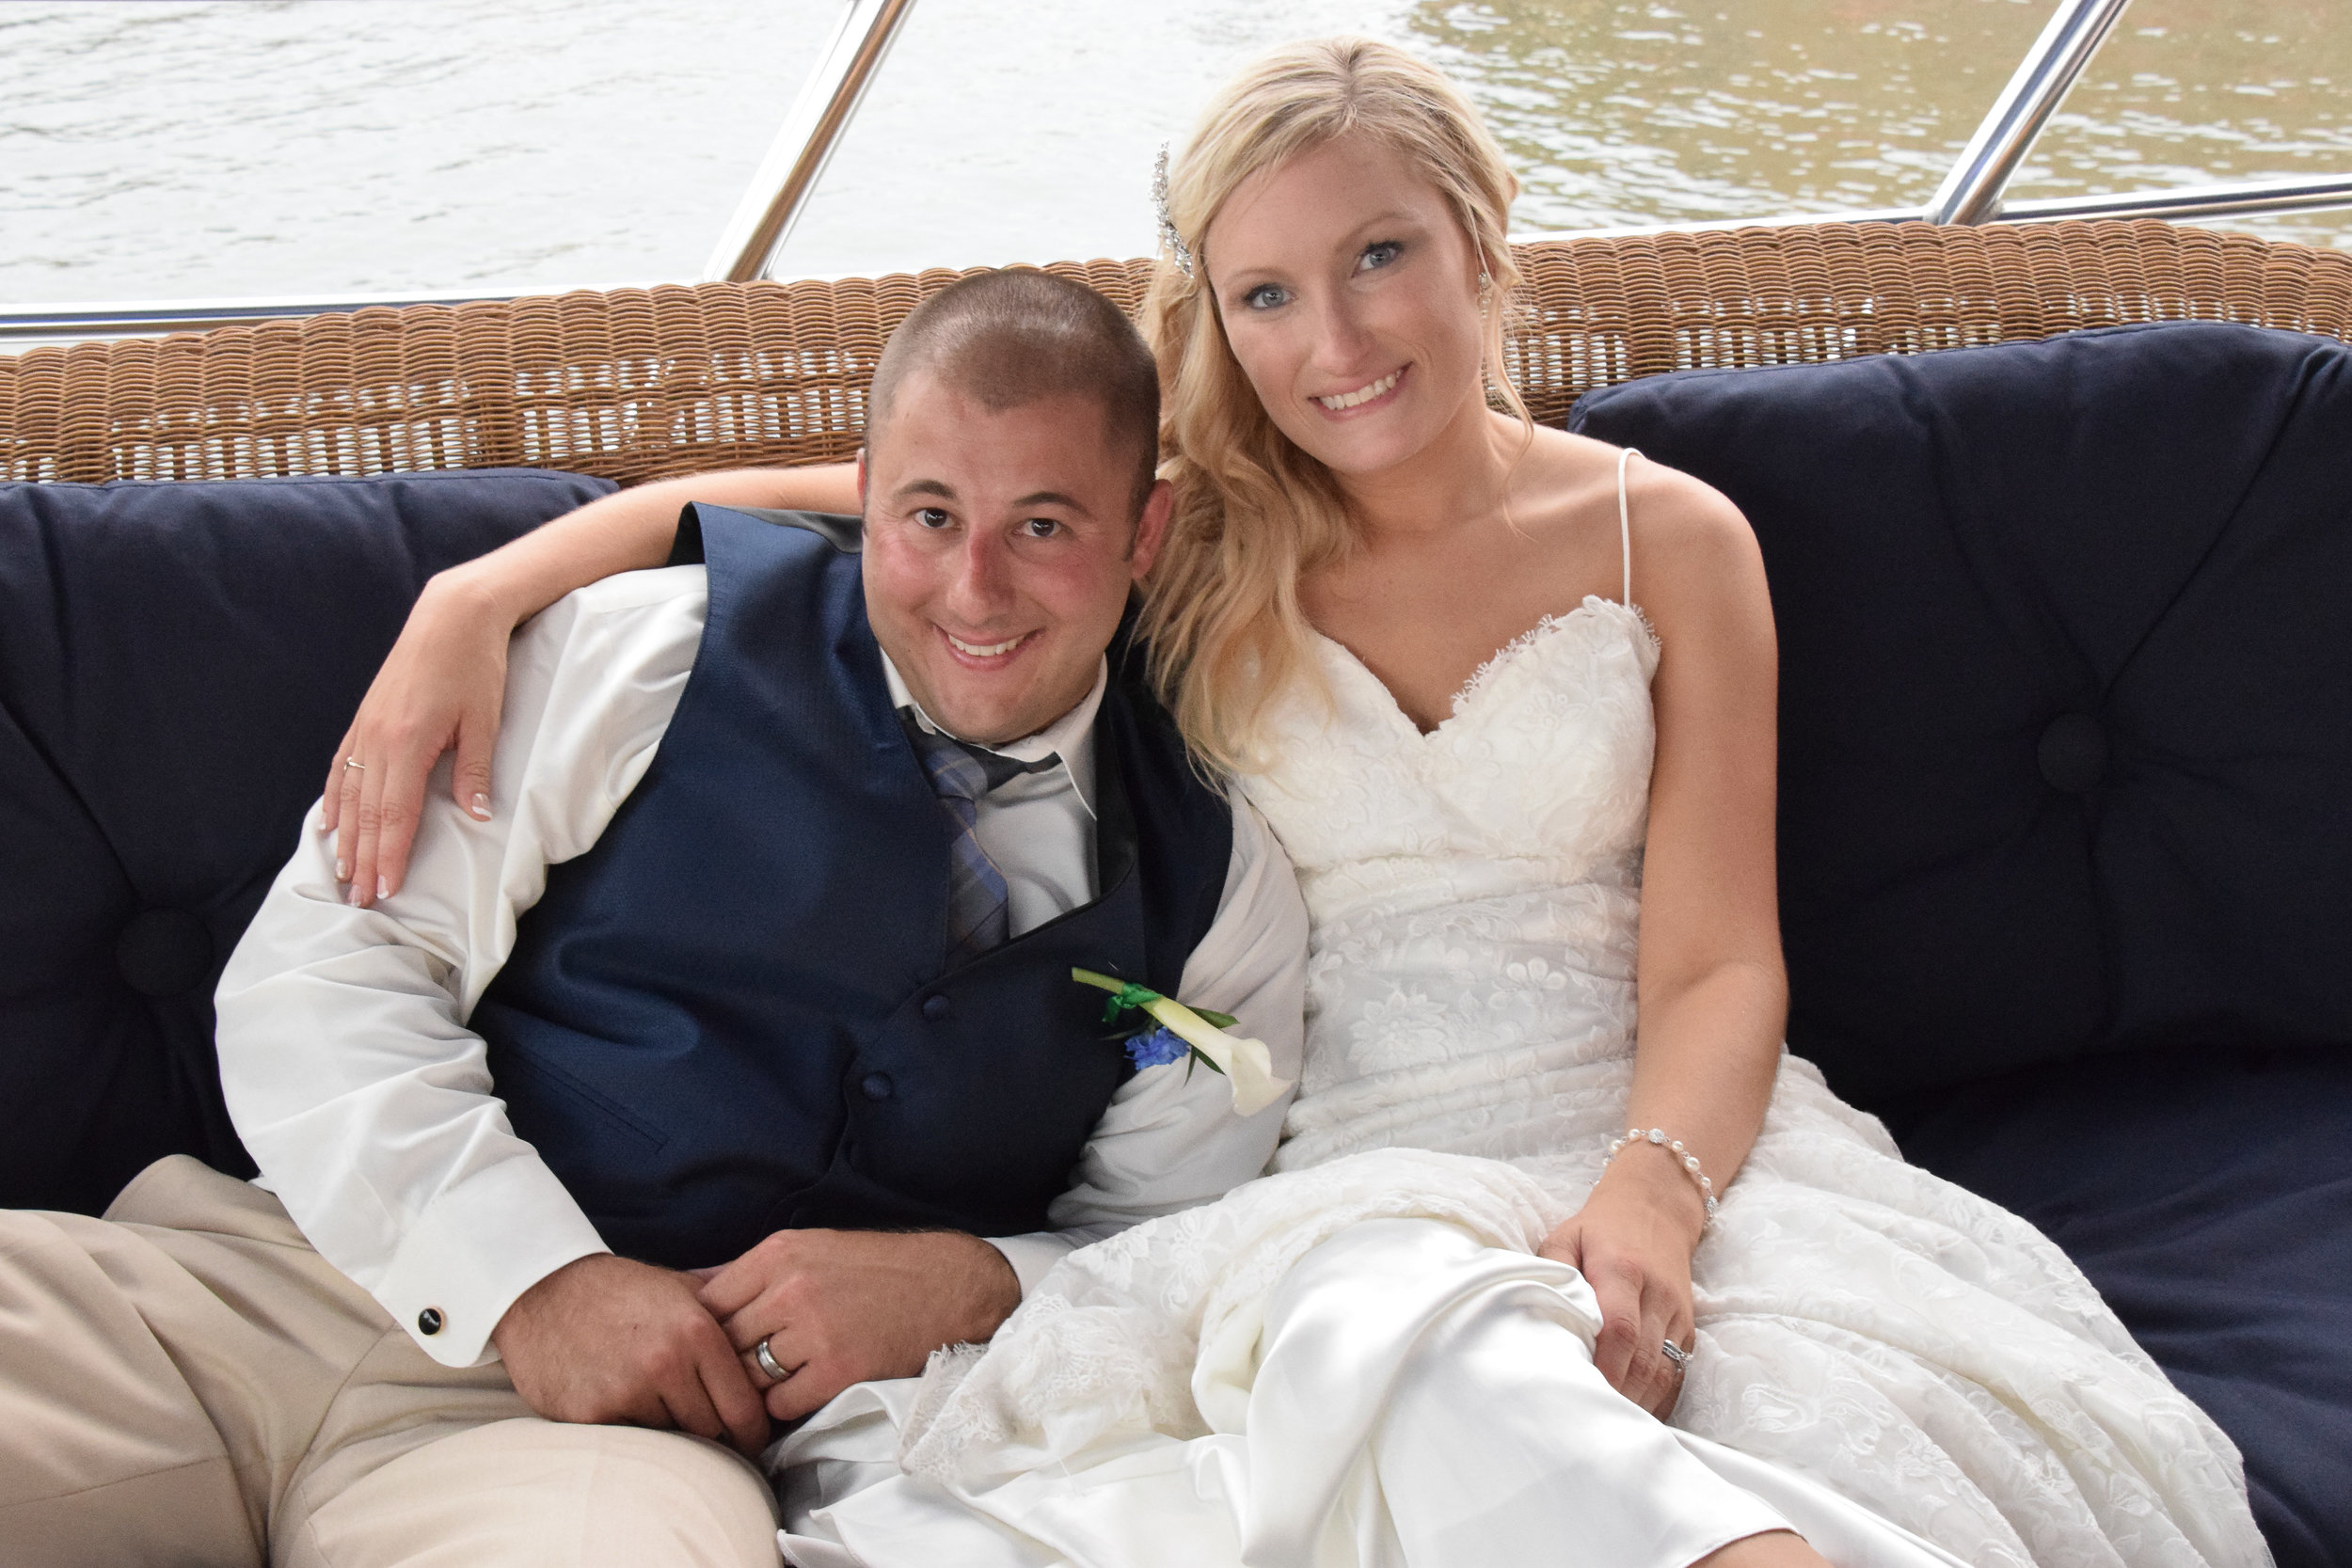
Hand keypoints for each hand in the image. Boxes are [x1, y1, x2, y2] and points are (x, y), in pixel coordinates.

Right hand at [323, 568, 514, 906]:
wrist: (454, 615)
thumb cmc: (476, 666)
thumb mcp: (484, 721)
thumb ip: (475, 771)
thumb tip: (477, 817)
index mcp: (409, 743)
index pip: (395, 815)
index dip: (389, 855)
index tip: (386, 890)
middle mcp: (379, 739)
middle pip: (366, 813)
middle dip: (363, 859)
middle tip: (358, 900)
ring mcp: (366, 727)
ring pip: (350, 794)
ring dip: (345, 837)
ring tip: (341, 873)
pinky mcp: (365, 717)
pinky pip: (343, 767)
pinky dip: (335, 798)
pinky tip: (329, 822)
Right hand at [491, 1253, 769, 1454]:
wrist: (546, 1292)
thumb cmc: (622, 1291)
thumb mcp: (683, 1289)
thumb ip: (731, 1316)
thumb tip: (777, 1335)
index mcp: (697, 1332)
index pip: (744, 1407)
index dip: (754, 1430)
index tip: (754, 1439)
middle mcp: (666, 1364)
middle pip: (712, 1430)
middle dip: (715, 1433)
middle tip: (712, 1429)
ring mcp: (627, 1391)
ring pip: (673, 1439)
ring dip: (673, 1432)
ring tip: (663, 1408)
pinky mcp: (592, 1414)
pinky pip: (632, 1441)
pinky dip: (635, 1433)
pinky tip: (628, 1407)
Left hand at [695, 1229, 1021, 1421]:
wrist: (948, 1286)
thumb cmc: (875, 1268)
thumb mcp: (811, 1246)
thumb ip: (752, 1271)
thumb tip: (687, 1290)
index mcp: (779, 1254)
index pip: (707, 1302)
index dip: (703, 1330)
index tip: (710, 1346)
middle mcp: (791, 1289)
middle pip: (723, 1343)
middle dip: (725, 1363)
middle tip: (729, 1379)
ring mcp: (814, 1331)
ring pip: (748, 1377)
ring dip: (753, 1389)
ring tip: (762, 1391)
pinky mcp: (839, 1370)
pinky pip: (781, 1404)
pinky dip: (783, 1407)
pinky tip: (799, 1394)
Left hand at [1538, 1143, 1705, 1418]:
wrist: (1656, 1207)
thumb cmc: (1600, 1228)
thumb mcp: (1566, 1235)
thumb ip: (1550, 1270)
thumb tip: (1533, 1311)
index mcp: (1622, 1269)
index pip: (1620, 1328)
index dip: (1605, 1367)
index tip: (1582, 1393)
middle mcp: (1657, 1294)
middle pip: (1643, 1358)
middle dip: (1617, 1394)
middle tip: (1587, 1422)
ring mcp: (1677, 1313)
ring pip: (1664, 1371)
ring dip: (1637, 1402)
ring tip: (1607, 1425)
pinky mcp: (1687, 1328)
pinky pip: (1677, 1373)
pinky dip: (1656, 1399)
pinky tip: (1633, 1414)